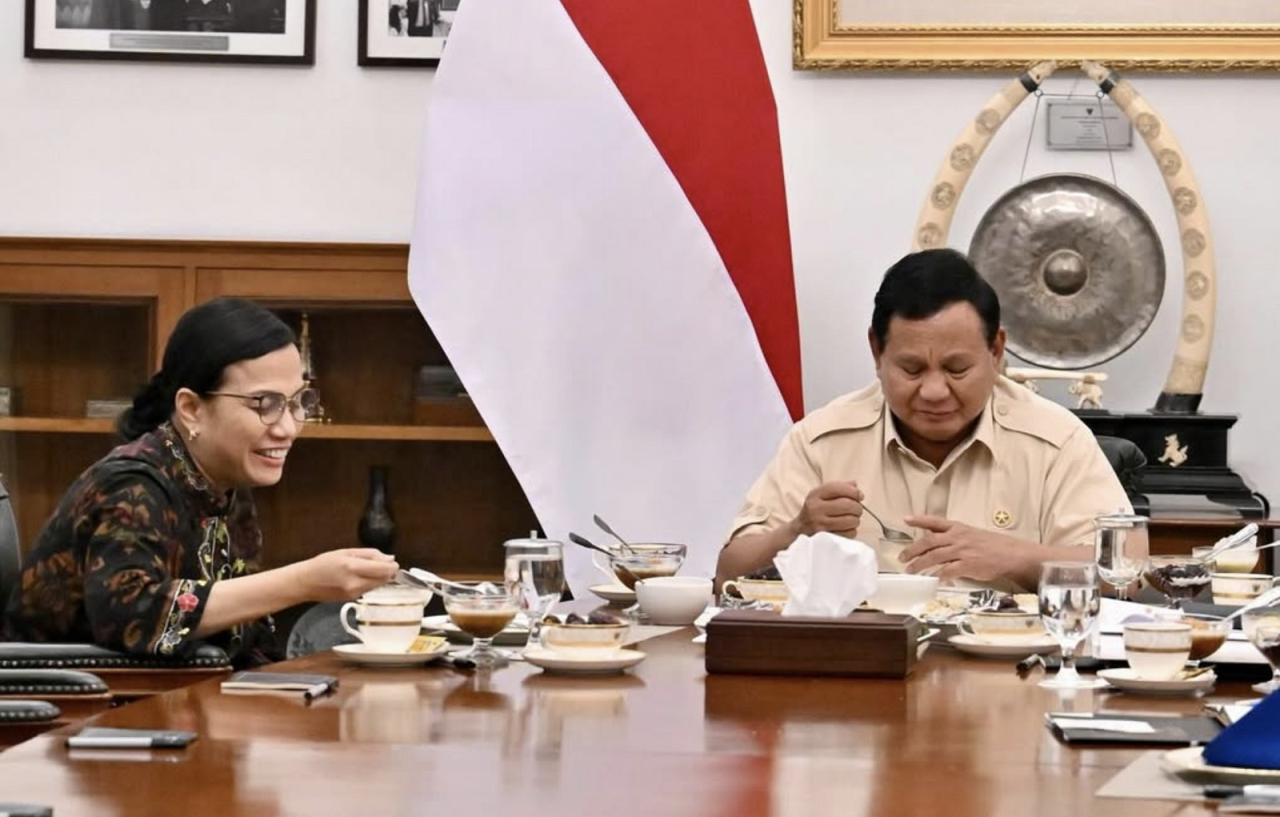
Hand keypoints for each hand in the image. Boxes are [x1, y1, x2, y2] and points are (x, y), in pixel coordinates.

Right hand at [297, 548, 399, 601]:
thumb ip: (370, 554)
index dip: (392, 566)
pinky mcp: (353, 599)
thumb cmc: (322, 564)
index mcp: (353, 567)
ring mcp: (354, 593)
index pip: (384, 570)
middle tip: (380, 564)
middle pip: (385, 579)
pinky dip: (370, 583)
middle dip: (387, 572)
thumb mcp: (346, 552)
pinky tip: (359, 577)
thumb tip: (389, 558)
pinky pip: (369, 590)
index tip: (392, 562)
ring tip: (366, 569)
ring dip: (379, 577)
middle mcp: (355, 583)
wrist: (306, 582)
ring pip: (378, 585)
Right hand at [791, 481, 864, 537]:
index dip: (854, 492)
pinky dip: (852, 531)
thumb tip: (855, 486)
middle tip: (857, 509)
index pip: (838, 488)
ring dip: (856, 520)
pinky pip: (849, 533)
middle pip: (847, 505)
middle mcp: (815, 509)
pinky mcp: (826, 538)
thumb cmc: (815, 510)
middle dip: (857, 507)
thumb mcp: (821, 495)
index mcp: (815, 495)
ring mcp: (820, 525)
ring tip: (852, 519)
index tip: (860, 496)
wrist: (800, 530)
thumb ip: (838, 487)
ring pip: (850, 520)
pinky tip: (846, 528)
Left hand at [899, 515, 1034, 583]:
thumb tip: (937, 544)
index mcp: (958, 528)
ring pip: (934, 557)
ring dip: (920, 564)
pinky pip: (948, 571)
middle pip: (929, 542)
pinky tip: (933, 580)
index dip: (919, 520)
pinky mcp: (968, 565)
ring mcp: (962, 551)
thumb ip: (954, 538)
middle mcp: (957, 537)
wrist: (1012, 554)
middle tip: (901, 557)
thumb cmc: (993, 545)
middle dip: (912, 550)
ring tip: (910, 570)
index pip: (935, 521)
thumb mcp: (972, 535)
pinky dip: (939, 575)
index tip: (905, 519)